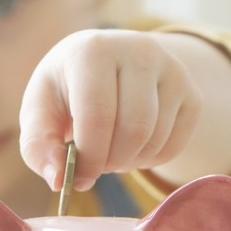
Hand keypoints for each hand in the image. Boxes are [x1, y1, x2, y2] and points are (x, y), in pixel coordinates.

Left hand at [19, 29, 202, 191]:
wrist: (108, 64)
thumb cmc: (67, 91)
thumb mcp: (40, 111)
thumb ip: (38, 147)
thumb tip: (59, 180)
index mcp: (93, 50)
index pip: (98, 115)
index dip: (90, 157)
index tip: (80, 177)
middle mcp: (139, 50)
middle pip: (134, 130)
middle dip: (112, 162)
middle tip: (96, 166)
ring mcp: (172, 70)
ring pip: (155, 139)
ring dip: (130, 162)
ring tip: (112, 154)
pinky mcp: (191, 92)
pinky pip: (176, 144)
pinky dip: (152, 160)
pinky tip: (134, 149)